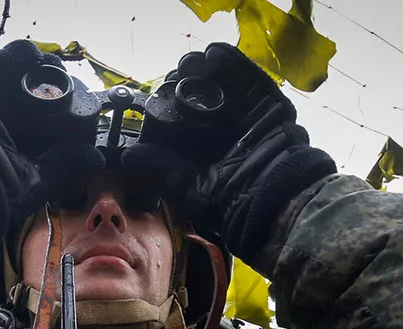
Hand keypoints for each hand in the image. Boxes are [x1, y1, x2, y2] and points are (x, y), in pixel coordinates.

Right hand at [0, 41, 103, 259]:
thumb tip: (96, 158)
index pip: (44, 114)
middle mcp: (3, 119)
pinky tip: (29, 59)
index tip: (79, 99)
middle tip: (65, 80)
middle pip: (31, 87)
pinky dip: (10, 56)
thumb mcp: (38, 180)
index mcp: (18, 140)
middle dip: (52, 78)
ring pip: (11, 71)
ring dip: (34, 63)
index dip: (63, 102)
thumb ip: (66, 166)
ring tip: (49, 67)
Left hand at [172, 44, 336, 262]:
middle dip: (185, 81)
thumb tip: (129, 156)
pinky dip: (233, 62)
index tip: (159, 93)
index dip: (169, 101)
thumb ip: (161, 168)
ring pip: (222, 81)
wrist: (274, 199)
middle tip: (176, 76)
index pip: (181, 117)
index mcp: (203, 148)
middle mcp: (223, 128)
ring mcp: (245, 113)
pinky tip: (215, 53)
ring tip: (191, 63)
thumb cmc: (232, 202)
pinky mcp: (267, 103)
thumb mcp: (187, 186)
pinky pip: (249, 77)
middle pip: (200, 93)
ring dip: (204, 67)